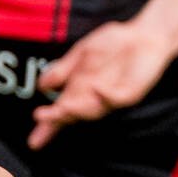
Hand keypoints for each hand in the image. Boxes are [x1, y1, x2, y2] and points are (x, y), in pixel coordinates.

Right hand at [29, 20, 175, 148]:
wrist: (143, 35)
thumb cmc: (113, 44)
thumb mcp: (82, 53)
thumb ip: (63, 69)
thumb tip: (41, 86)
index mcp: (80, 90)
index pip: (61, 111)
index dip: (48, 127)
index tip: (34, 141)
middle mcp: (94, 98)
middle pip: (74, 113)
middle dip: (58, 117)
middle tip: (42, 117)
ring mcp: (112, 97)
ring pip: (93, 110)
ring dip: (77, 110)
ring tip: (62, 109)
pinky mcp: (130, 93)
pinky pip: (117, 98)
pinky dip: (106, 96)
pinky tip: (97, 89)